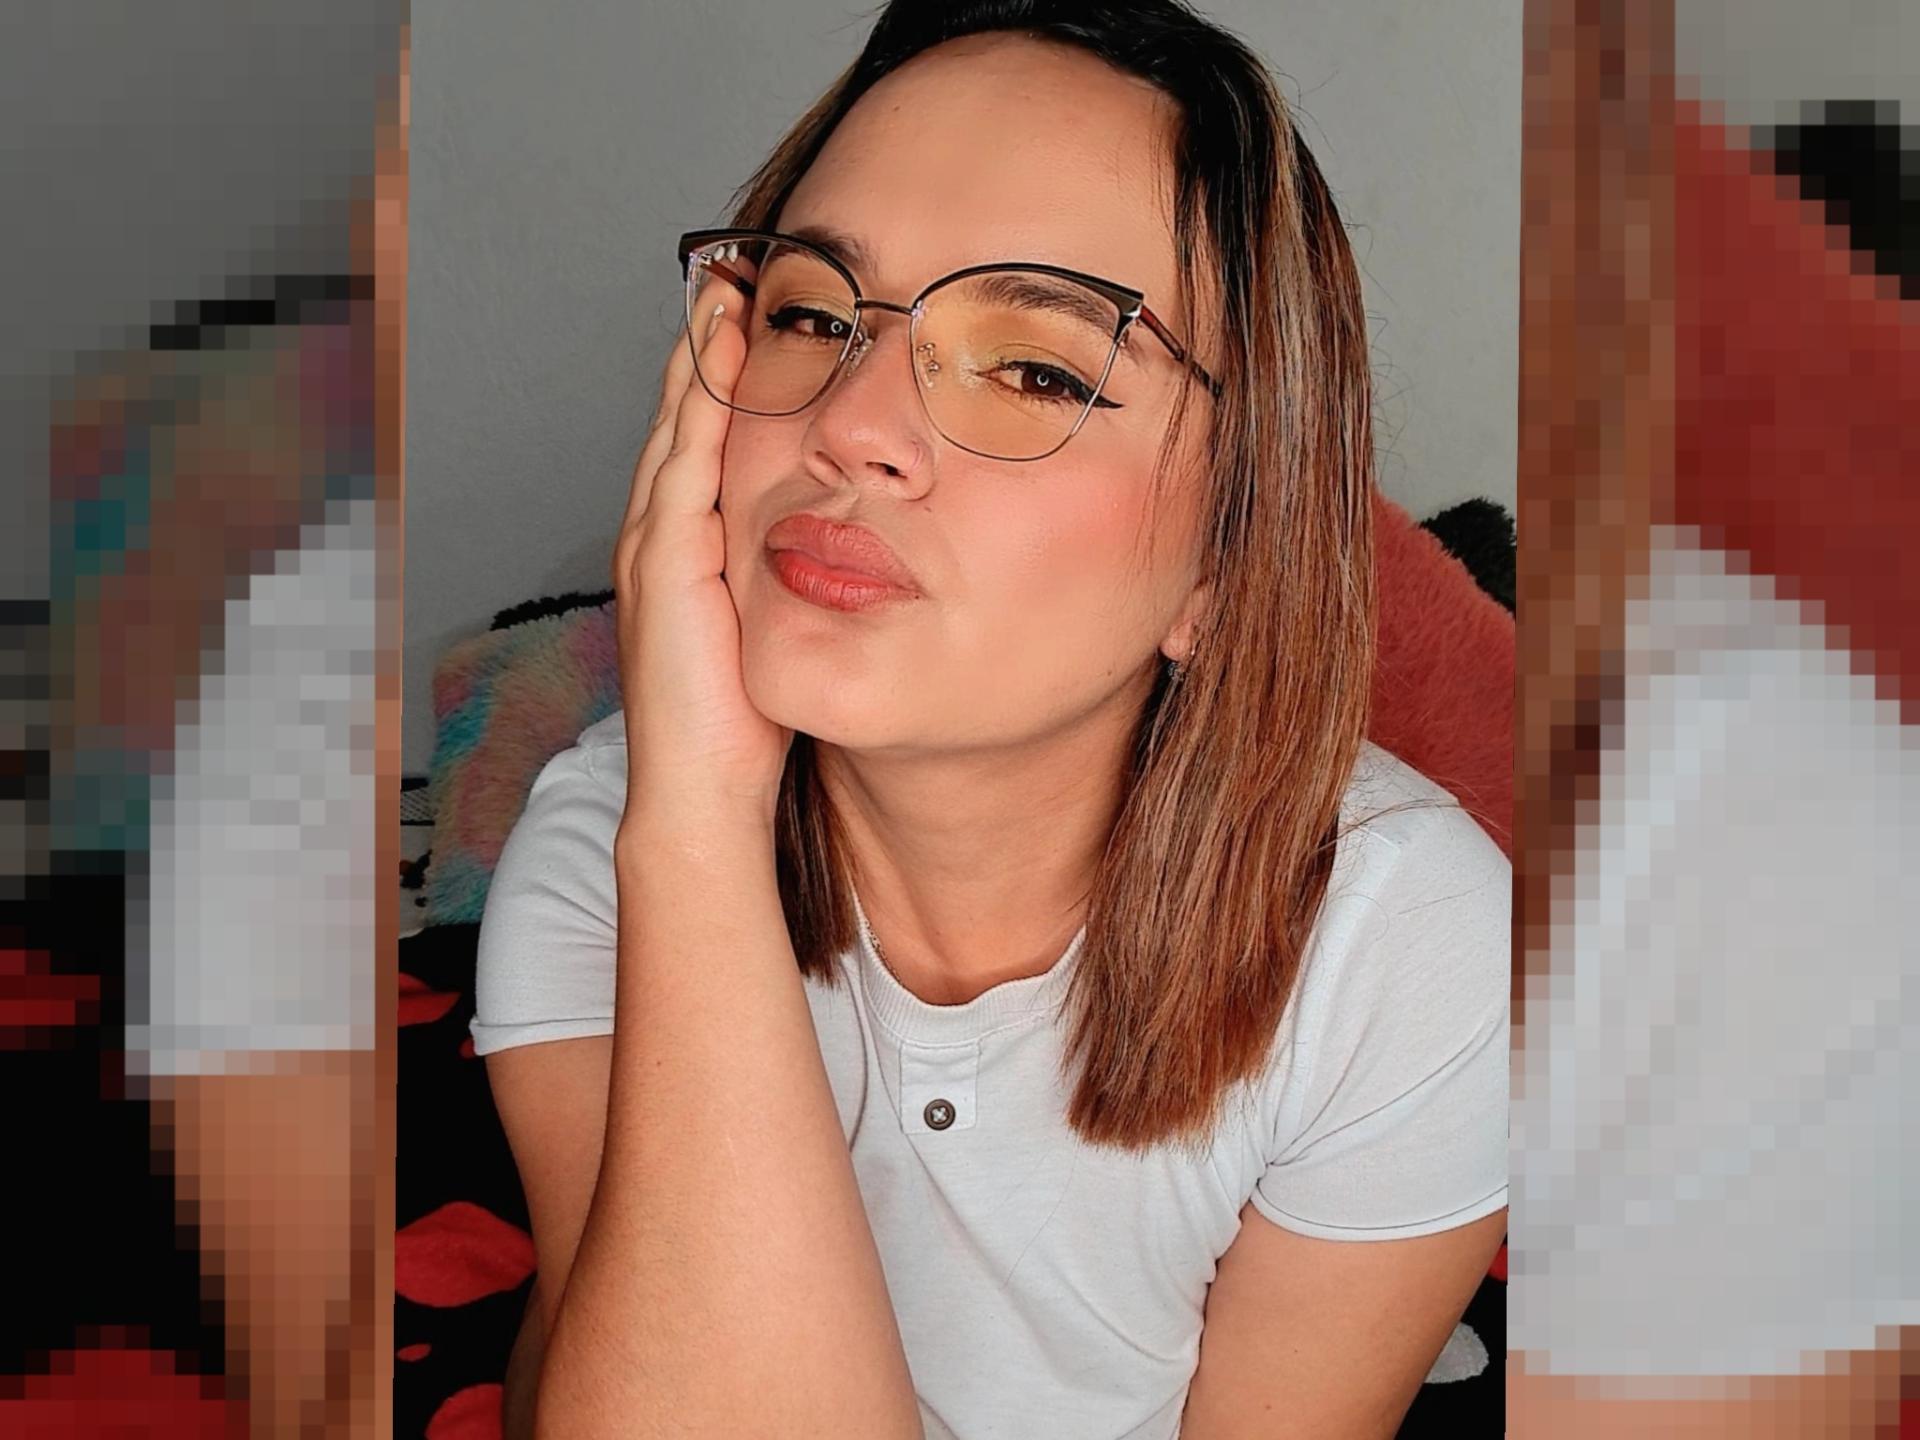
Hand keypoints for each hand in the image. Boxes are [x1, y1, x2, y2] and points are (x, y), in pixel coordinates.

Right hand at [613, 290, 792, 829]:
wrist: (702, 794)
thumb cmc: (744, 725)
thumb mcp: (773, 633)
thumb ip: (791, 583)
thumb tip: (851, 553)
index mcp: (688, 550)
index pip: (706, 443)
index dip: (726, 380)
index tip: (758, 319)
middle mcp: (661, 537)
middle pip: (684, 418)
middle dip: (705, 347)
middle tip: (733, 274)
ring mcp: (655, 548)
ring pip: (678, 428)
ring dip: (700, 359)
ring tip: (725, 292)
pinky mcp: (666, 566)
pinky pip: (685, 466)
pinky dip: (701, 410)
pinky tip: (723, 363)